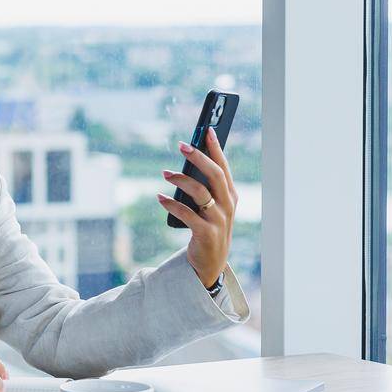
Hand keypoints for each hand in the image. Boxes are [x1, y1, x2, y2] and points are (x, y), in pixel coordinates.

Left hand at [157, 127, 236, 287]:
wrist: (210, 262)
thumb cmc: (208, 227)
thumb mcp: (210, 206)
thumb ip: (204, 187)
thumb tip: (187, 162)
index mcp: (231, 195)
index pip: (224, 167)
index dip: (216, 148)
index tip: (206, 130)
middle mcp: (228, 205)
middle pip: (215, 175)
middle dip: (199, 157)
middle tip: (181, 145)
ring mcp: (219, 220)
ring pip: (200, 193)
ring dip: (181, 179)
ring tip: (165, 173)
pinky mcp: (207, 233)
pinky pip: (187, 214)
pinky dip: (172, 204)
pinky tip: (160, 198)